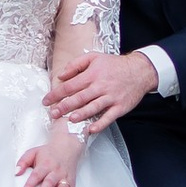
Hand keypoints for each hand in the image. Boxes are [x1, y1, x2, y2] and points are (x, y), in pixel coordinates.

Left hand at [16, 127, 82, 186]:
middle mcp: (56, 171)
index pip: (36, 175)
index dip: (30, 184)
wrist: (67, 146)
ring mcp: (64, 177)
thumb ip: (23, 162)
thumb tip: (16, 172)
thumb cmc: (47, 152)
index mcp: (45, 164)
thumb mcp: (33, 152)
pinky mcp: (71, 182)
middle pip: (50, 181)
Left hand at [45, 48, 159, 131]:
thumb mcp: (94, 57)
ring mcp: (111, 98)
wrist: (140, 71)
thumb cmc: (115, 65)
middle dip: (64, 106)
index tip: (46, 101)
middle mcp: (100, 86)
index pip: (70, 85)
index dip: (56, 94)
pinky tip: (91, 129)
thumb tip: (61, 75)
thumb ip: (76, 65)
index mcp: (92, 74)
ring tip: (69, 120)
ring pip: (93, 108)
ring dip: (81, 114)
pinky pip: (109, 117)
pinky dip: (100, 124)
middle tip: (53, 113)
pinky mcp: (120, 107)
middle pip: (79, 98)